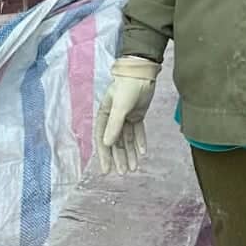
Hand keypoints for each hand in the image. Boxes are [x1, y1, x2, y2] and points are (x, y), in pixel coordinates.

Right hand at [94, 56, 159, 173]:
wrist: (142, 73)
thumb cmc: (127, 87)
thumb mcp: (119, 106)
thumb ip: (114, 125)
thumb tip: (107, 144)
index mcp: (104, 116)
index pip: (103, 140)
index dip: (105, 156)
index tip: (107, 170)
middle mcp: (114, 118)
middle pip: (115, 142)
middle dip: (119, 158)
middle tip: (124, 173)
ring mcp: (126, 117)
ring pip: (127, 139)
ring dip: (130, 153)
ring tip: (134, 168)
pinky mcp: (137, 114)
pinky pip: (138, 131)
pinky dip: (140, 142)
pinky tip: (142, 152)